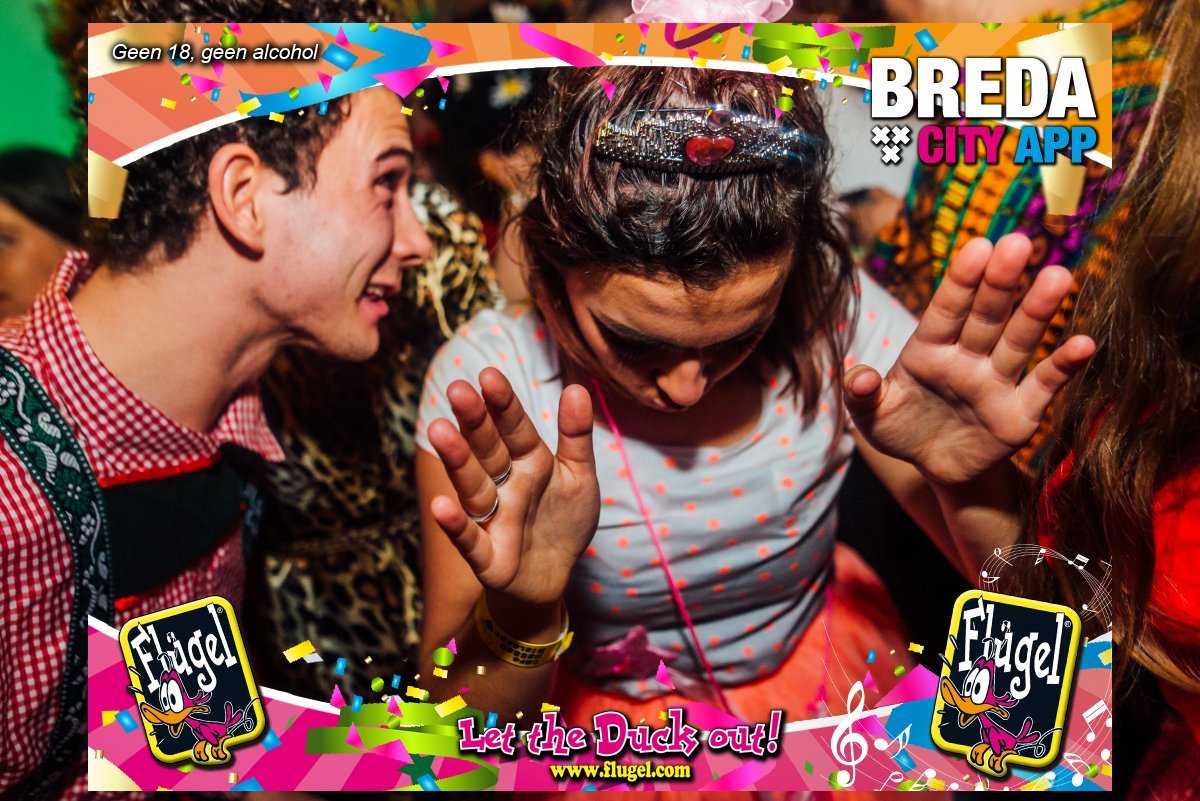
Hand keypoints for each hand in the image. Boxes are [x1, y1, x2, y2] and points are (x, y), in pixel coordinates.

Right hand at [425, 367, 599, 609]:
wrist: (554, 577)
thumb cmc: (562, 521)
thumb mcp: (579, 475)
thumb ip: (576, 435)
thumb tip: (577, 387)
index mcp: (529, 462)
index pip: (514, 429)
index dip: (504, 405)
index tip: (490, 375)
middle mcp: (505, 486)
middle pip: (488, 451)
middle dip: (475, 422)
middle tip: (458, 390)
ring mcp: (493, 520)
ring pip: (474, 487)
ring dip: (457, 461)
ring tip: (439, 431)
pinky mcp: (488, 558)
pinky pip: (470, 540)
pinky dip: (456, 525)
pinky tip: (441, 506)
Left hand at [844, 234, 1095, 485]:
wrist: (935, 469)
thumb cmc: (901, 430)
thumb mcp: (871, 416)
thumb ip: (862, 394)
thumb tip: (860, 377)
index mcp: (928, 350)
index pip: (946, 310)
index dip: (961, 281)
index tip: (979, 246)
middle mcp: (966, 358)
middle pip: (986, 315)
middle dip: (1001, 282)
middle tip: (1018, 242)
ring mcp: (996, 382)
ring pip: (1018, 340)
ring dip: (1038, 310)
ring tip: (1059, 275)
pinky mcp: (1020, 412)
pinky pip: (1044, 384)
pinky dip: (1065, 365)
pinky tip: (1085, 343)